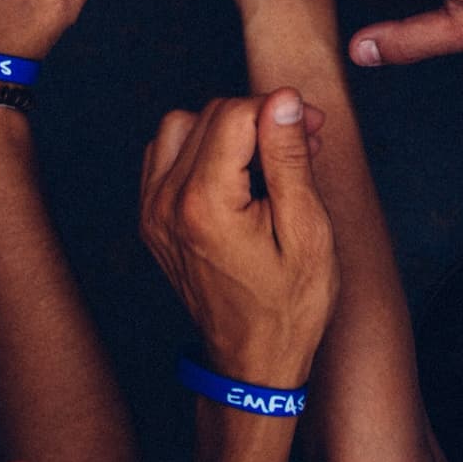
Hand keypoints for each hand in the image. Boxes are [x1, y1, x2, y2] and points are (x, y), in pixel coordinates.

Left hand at [140, 92, 336, 387]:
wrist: (251, 362)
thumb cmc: (289, 305)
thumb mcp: (307, 232)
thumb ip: (289, 158)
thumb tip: (284, 99)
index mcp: (204, 204)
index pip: (234, 112)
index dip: (279, 110)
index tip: (312, 128)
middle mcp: (166, 202)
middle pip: (209, 114)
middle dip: (258, 118)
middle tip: (302, 145)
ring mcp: (152, 211)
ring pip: (181, 126)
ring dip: (225, 130)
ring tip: (266, 161)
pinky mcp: (150, 218)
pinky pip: (165, 154)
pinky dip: (198, 149)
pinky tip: (233, 175)